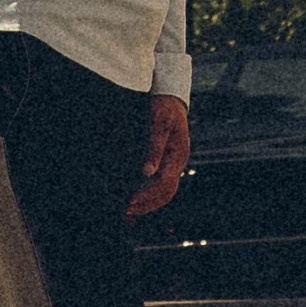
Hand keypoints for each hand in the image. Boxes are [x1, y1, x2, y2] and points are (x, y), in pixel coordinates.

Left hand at [127, 94, 190, 219]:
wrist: (170, 96)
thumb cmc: (163, 108)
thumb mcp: (158, 124)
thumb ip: (153, 148)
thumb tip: (146, 172)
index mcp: (178, 155)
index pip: (163, 183)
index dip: (146, 194)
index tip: (130, 200)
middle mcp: (178, 162)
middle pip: (167, 192)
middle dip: (147, 203)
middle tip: (127, 210)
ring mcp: (175, 162)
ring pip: (165, 190)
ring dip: (149, 201)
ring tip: (130, 207)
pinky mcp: (168, 161)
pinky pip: (162, 183)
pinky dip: (150, 192)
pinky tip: (135, 193)